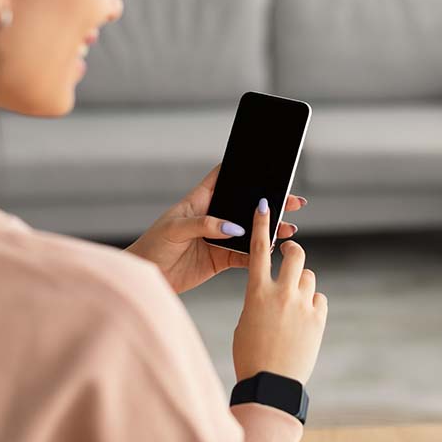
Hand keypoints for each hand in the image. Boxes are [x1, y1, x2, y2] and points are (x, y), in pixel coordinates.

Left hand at [126, 164, 307, 293]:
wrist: (148, 276)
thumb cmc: (153, 246)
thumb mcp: (174, 229)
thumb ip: (203, 225)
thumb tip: (233, 226)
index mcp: (200, 201)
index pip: (223, 178)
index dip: (241, 170)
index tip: (265, 165)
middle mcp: (213, 217)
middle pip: (245, 205)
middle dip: (269, 203)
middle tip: (293, 201)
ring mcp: (219, 238)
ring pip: (250, 231)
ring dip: (269, 230)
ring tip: (289, 229)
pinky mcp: (220, 259)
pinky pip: (245, 255)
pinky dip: (259, 254)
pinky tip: (273, 250)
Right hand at [232, 198, 327, 384]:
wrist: (271, 384)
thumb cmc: (251, 355)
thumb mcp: (246, 322)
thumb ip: (259, 299)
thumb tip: (273, 291)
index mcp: (256, 292)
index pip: (259, 249)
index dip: (262, 224)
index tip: (266, 206)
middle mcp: (282, 294)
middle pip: (297, 256)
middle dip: (294, 250)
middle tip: (291, 253)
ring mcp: (303, 306)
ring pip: (309, 278)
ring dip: (302, 284)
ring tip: (293, 304)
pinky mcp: (318, 319)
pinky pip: (319, 299)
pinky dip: (313, 304)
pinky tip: (304, 320)